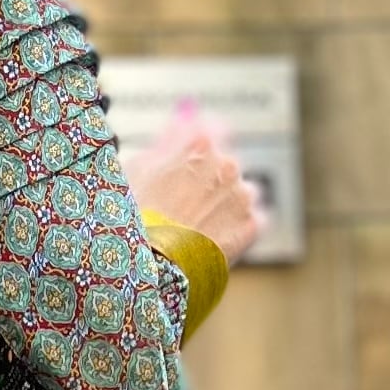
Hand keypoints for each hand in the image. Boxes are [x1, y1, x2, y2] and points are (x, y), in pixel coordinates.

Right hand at [129, 125, 261, 267]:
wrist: (152, 264)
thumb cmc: (136, 215)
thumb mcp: (138, 167)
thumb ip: (167, 142)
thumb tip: (181, 125)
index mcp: (200, 143)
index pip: (212, 127)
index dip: (199, 145)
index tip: (193, 155)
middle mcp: (228, 163)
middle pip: (225, 163)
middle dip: (211, 178)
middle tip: (186, 202)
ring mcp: (243, 195)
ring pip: (240, 192)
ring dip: (226, 203)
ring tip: (199, 225)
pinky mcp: (253, 225)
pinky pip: (252, 220)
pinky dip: (237, 227)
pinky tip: (214, 238)